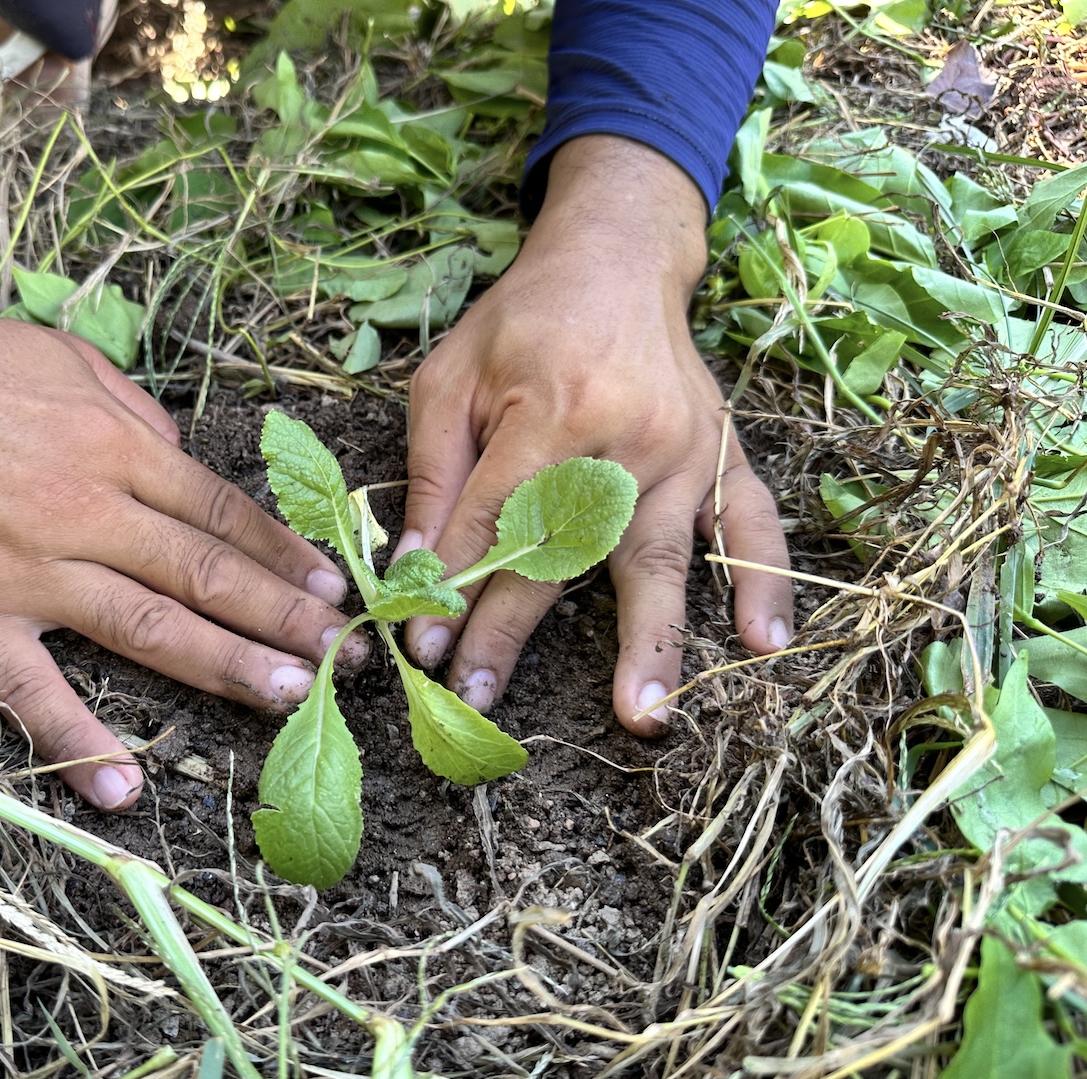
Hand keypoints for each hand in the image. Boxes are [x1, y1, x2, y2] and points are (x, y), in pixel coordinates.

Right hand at [0, 148, 359, 809]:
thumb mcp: (60, 360)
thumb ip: (133, 413)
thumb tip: (181, 458)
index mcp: (114, 446)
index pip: (220, 512)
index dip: (282, 557)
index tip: (331, 591)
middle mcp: (86, 512)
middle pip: (204, 574)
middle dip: (282, 619)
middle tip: (344, 658)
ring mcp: (28, 571)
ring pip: (146, 628)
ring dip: (224, 667)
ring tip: (289, 698)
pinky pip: (30, 690)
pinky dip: (76, 743)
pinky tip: (122, 793)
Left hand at [399, 136, 791, 732]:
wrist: (616, 260)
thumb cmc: (520, 321)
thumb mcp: (451, 378)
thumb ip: (436, 473)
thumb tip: (415, 567)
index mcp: (553, 408)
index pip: (495, 520)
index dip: (454, 587)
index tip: (423, 648)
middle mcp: (627, 437)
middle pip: (565, 555)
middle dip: (515, 632)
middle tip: (479, 702)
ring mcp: (685, 450)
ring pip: (661, 558)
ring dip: (651, 642)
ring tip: (644, 717)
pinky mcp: (722, 453)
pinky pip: (751, 522)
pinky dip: (761, 581)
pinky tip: (764, 644)